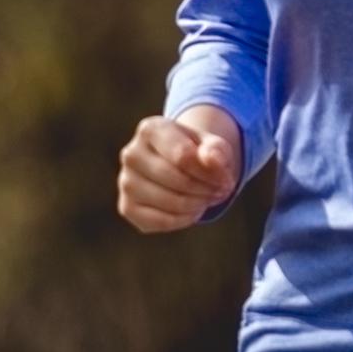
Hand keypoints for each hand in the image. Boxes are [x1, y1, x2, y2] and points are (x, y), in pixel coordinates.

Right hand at [118, 105, 245, 231]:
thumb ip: (216, 150)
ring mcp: (125, 181)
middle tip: (220, 191)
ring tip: (206, 198)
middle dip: (206, 189)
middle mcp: (131, 153)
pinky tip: (192, 210)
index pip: (183, 156)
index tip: (226, 179)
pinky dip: (184, 220)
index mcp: (150, 129)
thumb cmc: (197, 152)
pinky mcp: (127, 207)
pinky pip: (161, 222)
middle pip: (178, 180)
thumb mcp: (212, 145)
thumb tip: (212, 160)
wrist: (178, 166)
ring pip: (170, 203)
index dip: (210, 173)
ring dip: (198, 205)